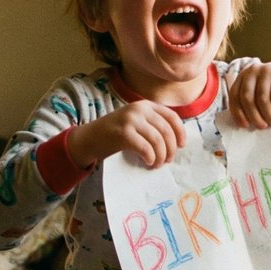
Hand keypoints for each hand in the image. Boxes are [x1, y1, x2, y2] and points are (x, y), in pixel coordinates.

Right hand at [67, 101, 187, 168]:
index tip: (181, 146)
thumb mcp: (135, 123)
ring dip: (161, 156)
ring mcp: (130, 119)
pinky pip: (145, 147)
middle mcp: (139, 109)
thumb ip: (152, 126)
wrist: (89, 138)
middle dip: (171, 149)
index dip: (180, 132)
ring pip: (158, 140)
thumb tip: (176, 142)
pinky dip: (150, 157)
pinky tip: (148, 162)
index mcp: (145, 105)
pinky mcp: (123, 133)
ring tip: (157, 164)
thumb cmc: (114, 135)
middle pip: (166, 130)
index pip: (171, 116)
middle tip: (168, 161)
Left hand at [228, 63, 270, 128]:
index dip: (238, 112)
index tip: (245, 125)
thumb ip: (252, 103)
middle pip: (247, 98)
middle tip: (263, 126)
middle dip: (254, 116)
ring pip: (262, 97)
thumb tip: (244, 124)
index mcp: (244, 76)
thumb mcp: (263, 95)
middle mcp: (254, 69)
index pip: (235, 95)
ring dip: (268, 114)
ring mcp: (269, 68)